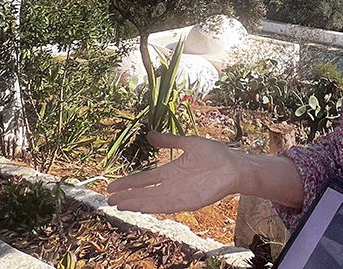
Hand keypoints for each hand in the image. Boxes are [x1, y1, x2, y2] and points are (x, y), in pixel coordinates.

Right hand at [106, 132, 245, 213]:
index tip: (112, 186)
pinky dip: (152, 207)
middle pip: (144, 192)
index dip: (129, 182)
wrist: (234, 165)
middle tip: (108, 199)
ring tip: (118, 204)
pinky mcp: (187, 202)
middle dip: (127, 196)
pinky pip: (166, 206)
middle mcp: (171, 185)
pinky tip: (139, 207)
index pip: (145, 179)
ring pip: (152, 201)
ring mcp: (178, 195)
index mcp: (170, 171)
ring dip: (135, 203)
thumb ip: (169, 141)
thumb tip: (150, 134)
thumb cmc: (215, 154)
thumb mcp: (188, 143)